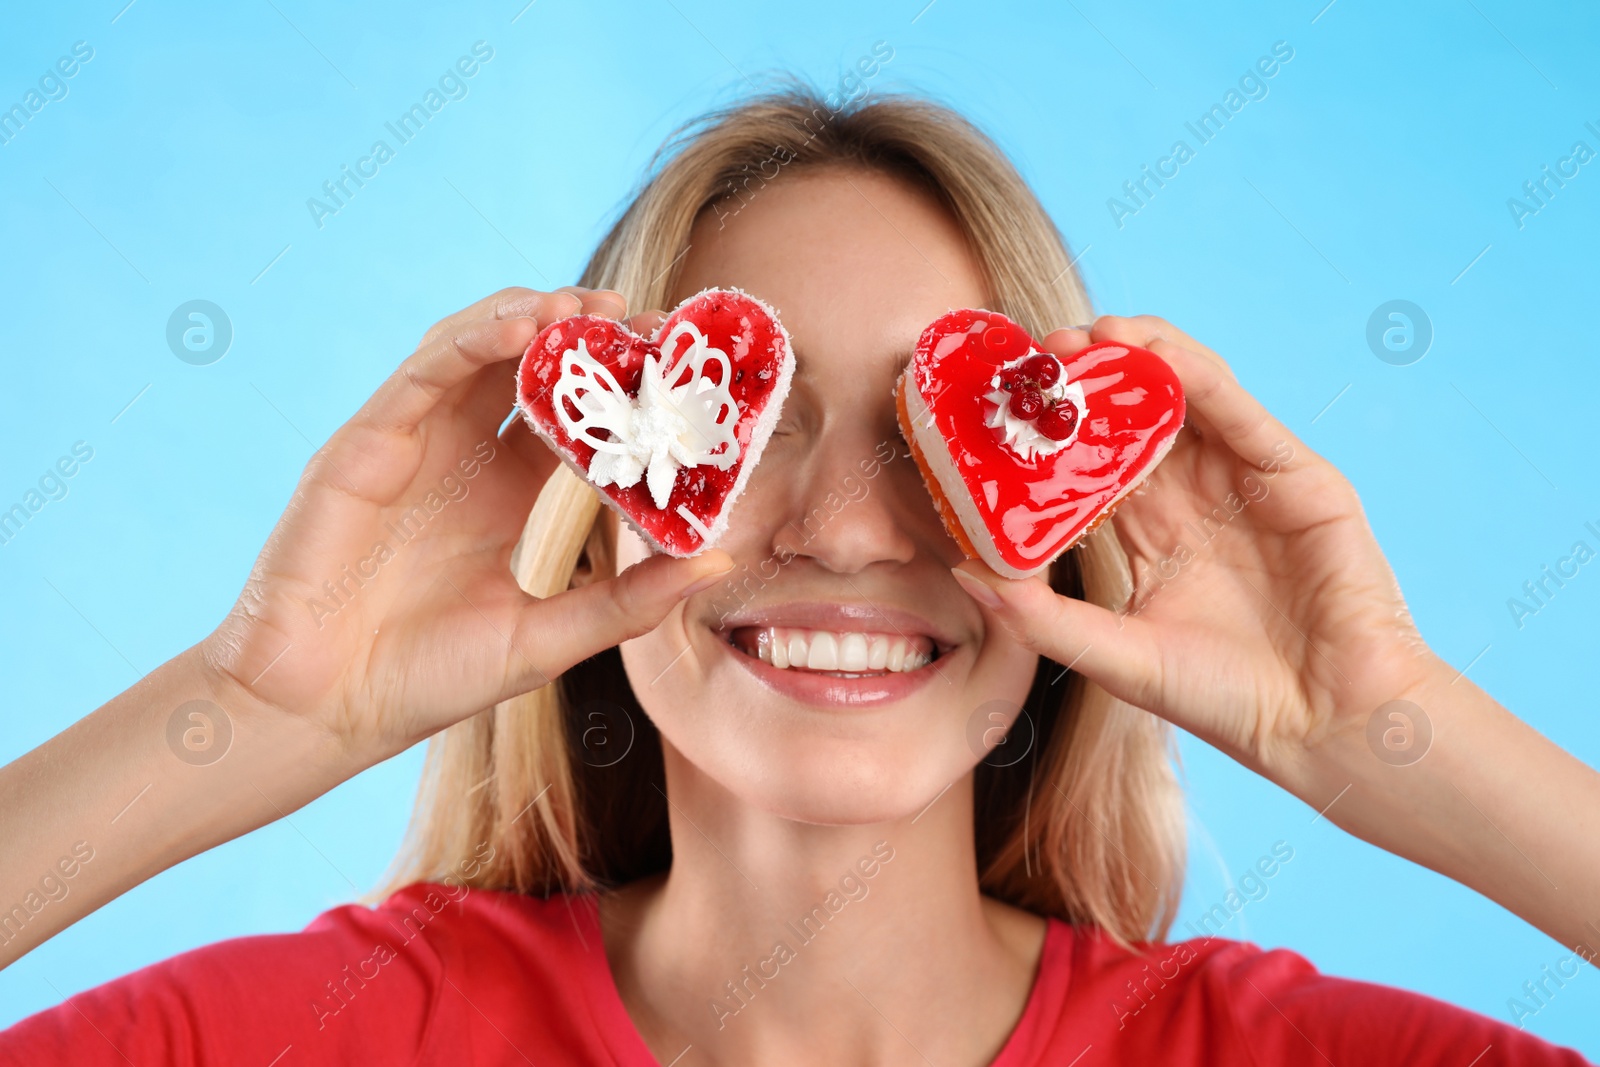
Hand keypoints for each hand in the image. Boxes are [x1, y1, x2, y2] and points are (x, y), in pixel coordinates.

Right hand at [199, 287, 732, 765]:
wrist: (327, 706)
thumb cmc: (434, 677)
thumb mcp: (553, 637)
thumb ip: (631, 600)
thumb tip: (721, 562)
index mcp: (520, 494)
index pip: (585, 417)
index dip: (632, 387)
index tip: (686, 367)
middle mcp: (474, 456)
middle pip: (539, 367)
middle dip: (595, 336)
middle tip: (652, 323)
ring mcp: (421, 440)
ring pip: (483, 347)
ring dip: (538, 316)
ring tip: (593, 309)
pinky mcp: (369, 439)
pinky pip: (427, 369)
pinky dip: (475, 336)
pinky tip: (524, 324)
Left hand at [950, 315, 1440, 793]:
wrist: (1324, 724)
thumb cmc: (1223, 699)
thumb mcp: (1113, 655)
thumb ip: (1040, 616)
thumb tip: (963, 573)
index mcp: (1148, 532)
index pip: (1089, 461)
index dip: (1049, 430)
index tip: (1000, 404)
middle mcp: (1193, 496)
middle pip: (1132, 415)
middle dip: (1085, 379)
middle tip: (1036, 356)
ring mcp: (1246, 479)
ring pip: (1184, 394)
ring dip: (1135, 357)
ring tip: (1084, 339)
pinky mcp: (1295, 475)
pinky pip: (1237, 411)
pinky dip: (1195, 376)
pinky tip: (1154, 355)